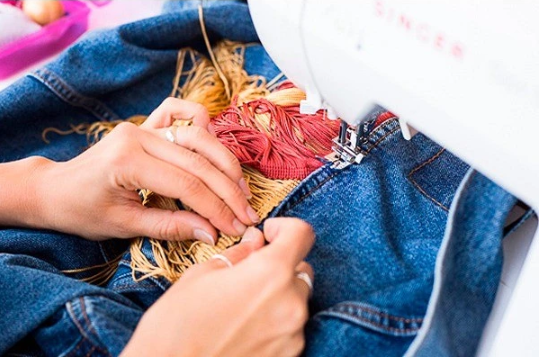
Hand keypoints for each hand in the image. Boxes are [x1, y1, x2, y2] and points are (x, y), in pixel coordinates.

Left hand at [33, 98, 257, 240]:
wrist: (54, 189)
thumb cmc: (82, 212)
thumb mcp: (125, 226)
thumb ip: (171, 226)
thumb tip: (212, 233)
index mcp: (128, 161)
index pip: (187, 184)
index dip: (216, 208)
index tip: (236, 227)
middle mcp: (137, 136)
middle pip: (198, 161)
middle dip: (228, 190)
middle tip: (247, 214)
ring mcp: (141, 126)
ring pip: (198, 136)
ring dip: (225, 161)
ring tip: (240, 188)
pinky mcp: (145, 124)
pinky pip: (179, 112)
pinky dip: (202, 124)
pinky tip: (215, 143)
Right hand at [122, 218, 314, 356]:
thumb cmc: (176, 327)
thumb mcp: (201, 276)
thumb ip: (238, 255)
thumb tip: (255, 241)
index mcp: (270, 273)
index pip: (302, 234)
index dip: (285, 228)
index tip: (269, 235)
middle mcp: (291, 304)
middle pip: (301, 270)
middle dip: (280, 266)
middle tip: (248, 274)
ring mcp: (293, 335)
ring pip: (297, 301)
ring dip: (278, 296)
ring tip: (242, 308)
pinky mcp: (290, 357)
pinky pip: (291, 328)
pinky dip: (275, 322)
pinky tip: (245, 329)